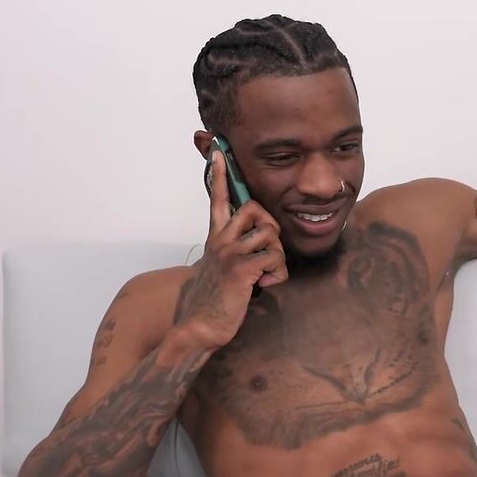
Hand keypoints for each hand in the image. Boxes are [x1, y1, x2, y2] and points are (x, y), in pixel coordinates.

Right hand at [173, 149, 288, 350]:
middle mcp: (220, 239)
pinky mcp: (241, 267)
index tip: (218, 150)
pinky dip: (277, 275)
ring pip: (270, 234)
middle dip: (270, 227)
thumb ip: (233, 251)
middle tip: (266, 252)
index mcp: (215, 237)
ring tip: (263, 275)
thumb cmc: (214, 300)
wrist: (199, 326)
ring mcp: (229, 252)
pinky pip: (274, 258)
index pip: (217, 198)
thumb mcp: (220, 267)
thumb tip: (256, 246)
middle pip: (254, 209)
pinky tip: (264, 286)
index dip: (220, 174)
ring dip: (276, 256)